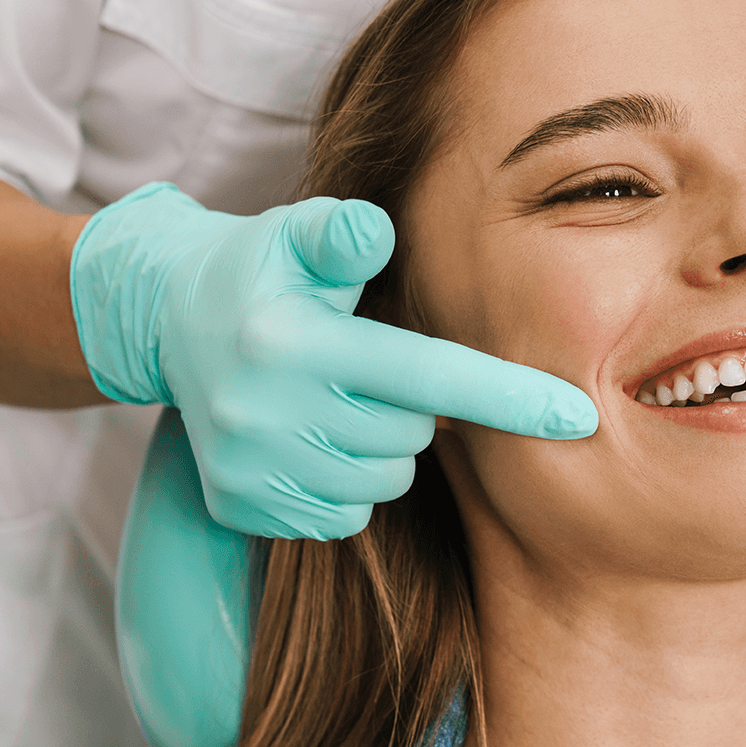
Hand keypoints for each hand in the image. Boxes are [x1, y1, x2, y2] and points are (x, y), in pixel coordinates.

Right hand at [70, 183, 597, 538]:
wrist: (165, 321)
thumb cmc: (262, 269)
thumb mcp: (295, 233)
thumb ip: (343, 232)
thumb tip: (377, 230)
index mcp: (292, 345)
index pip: (426, 378)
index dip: (509, 397)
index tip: (580, 418)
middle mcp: (266, 415)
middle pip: (410, 435)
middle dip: (413, 404)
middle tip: (369, 363)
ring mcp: (252, 470)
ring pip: (383, 482)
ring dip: (381, 445)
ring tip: (337, 396)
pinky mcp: (241, 508)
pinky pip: (343, 516)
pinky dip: (346, 481)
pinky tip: (311, 435)